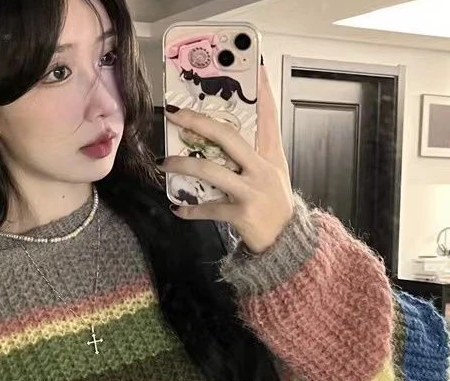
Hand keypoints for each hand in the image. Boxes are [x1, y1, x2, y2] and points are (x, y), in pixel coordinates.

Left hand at [157, 65, 293, 253]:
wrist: (286, 242)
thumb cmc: (274, 205)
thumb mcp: (273, 174)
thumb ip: (255, 155)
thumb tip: (222, 139)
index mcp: (271, 156)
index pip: (269, 118)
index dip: (263, 93)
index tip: (257, 69)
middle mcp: (262, 169)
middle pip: (227, 138)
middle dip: (198, 123)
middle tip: (175, 115)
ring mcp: (251, 191)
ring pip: (210, 171)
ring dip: (182, 166)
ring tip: (164, 163)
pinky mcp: (241, 214)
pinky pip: (208, 208)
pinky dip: (190, 209)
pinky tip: (177, 208)